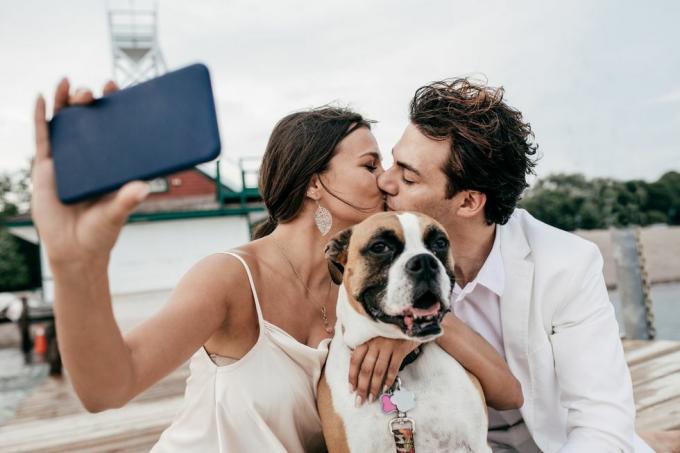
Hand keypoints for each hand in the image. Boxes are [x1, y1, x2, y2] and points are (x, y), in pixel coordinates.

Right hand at [31, 78, 150, 267]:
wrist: (75, 250)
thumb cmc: (101, 231)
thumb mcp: (117, 213)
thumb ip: (127, 200)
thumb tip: (143, 187)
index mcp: (109, 162)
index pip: (112, 127)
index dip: (114, 106)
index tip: (118, 88)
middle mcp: (88, 157)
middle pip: (86, 119)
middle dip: (88, 100)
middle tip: (95, 91)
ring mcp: (65, 160)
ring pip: (63, 123)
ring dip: (63, 100)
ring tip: (67, 82)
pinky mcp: (45, 168)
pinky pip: (41, 138)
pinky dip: (40, 118)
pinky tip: (39, 98)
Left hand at [348, 337, 418, 405]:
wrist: (411, 323)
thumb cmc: (390, 333)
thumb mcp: (376, 337)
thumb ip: (367, 350)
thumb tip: (359, 371)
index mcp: (366, 340)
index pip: (355, 360)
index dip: (352, 376)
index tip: (351, 390)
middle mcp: (375, 343)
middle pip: (365, 368)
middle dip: (362, 387)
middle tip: (360, 401)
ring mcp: (387, 346)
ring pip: (378, 370)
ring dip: (374, 387)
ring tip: (371, 398)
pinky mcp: (400, 349)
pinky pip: (393, 367)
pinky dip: (389, 379)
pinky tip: (386, 388)